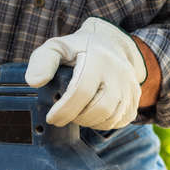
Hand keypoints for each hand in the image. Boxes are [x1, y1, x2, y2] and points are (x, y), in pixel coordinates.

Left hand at [25, 17, 146, 129]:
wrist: (111, 45)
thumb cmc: (79, 50)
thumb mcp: (57, 47)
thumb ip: (43, 61)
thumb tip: (34, 82)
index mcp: (98, 59)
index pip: (81, 91)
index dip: (64, 110)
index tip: (52, 118)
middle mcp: (118, 72)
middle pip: (99, 109)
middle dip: (77, 118)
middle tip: (65, 116)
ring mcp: (130, 86)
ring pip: (110, 118)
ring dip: (90, 122)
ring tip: (78, 114)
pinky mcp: (135, 98)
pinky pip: (120, 121)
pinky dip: (104, 124)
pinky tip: (93, 115)